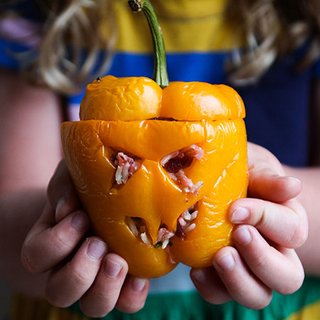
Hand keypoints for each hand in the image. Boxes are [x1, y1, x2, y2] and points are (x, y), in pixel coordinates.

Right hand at [21, 160, 148, 317]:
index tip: (80, 216)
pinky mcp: (124, 284)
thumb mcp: (71, 179)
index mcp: (50, 245)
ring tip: (118, 260)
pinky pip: (127, 303)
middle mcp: (68, 269)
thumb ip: (66, 187)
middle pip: (59, 292)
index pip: (37, 257)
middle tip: (98, 243)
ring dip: (105, 286)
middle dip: (80, 271)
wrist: (104, 201)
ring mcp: (97, 280)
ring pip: (92, 306)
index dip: (58, 241)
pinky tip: (140, 275)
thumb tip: (68, 208)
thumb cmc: (83, 191)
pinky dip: (132, 294)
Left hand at [190, 142, 307, 308]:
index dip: (265, 220)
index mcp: (287, 223)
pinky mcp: (222, 277)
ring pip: (258, 295)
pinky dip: (210, 286)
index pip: (291, 230)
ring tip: (219, 257)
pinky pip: (221, 295)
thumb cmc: (240, 174)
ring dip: (238, 280)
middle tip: (237, 235)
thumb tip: (292, 186)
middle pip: (287, 277)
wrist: (219, 183)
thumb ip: (268, 178)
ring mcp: (248, 269)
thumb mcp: (253, 168)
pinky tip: (196, 269)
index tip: (235, 209)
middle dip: (261, 260)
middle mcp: (275, 253)